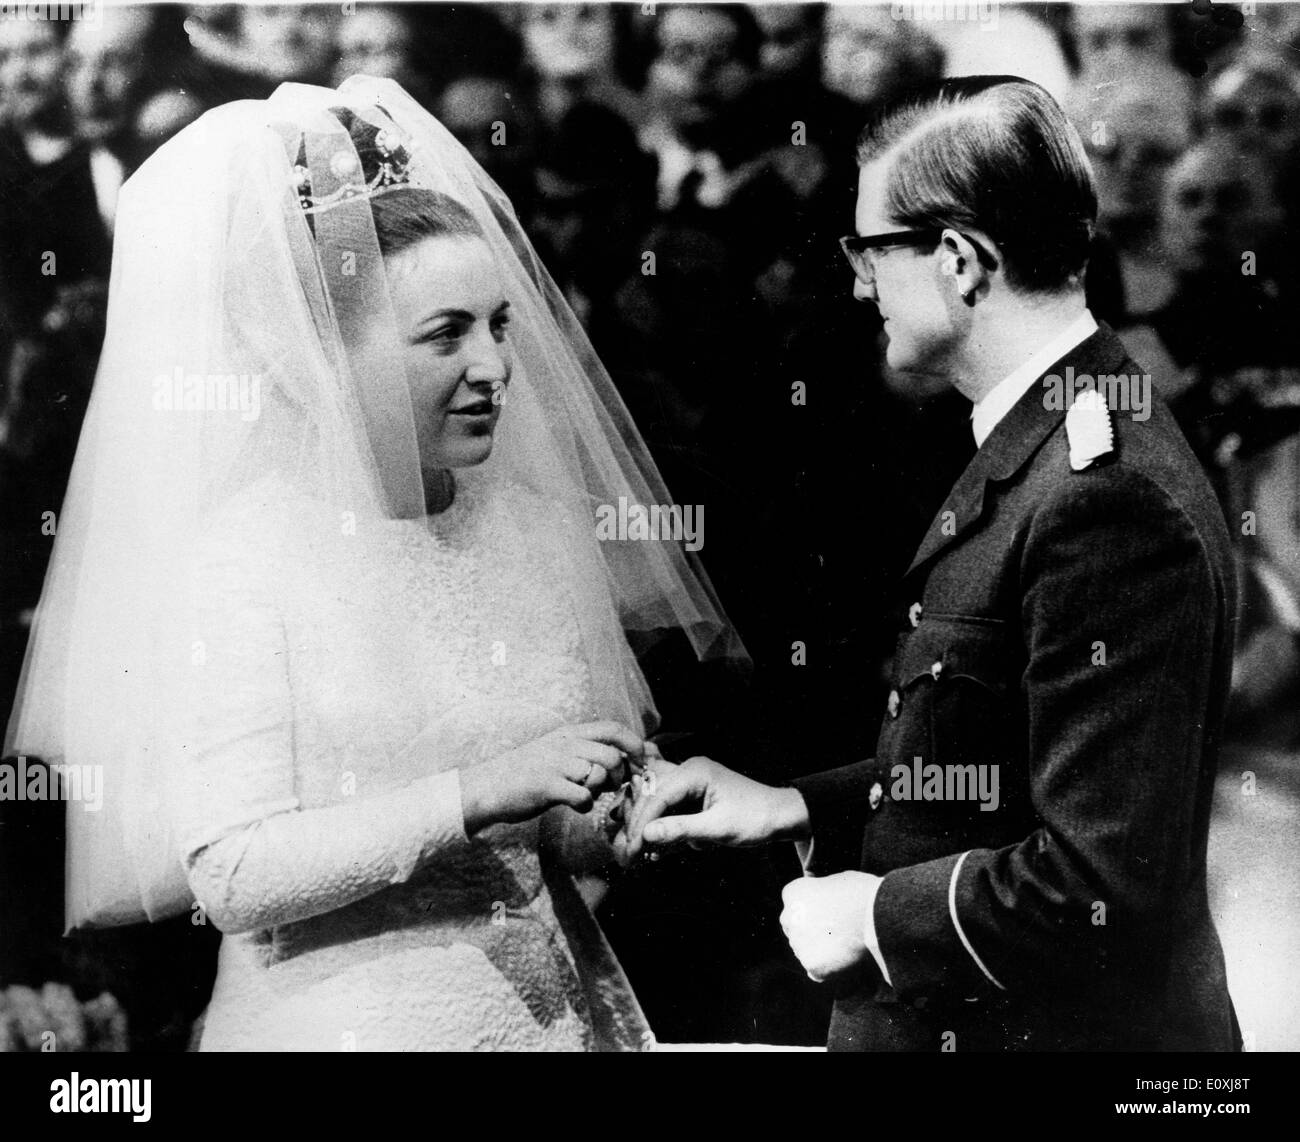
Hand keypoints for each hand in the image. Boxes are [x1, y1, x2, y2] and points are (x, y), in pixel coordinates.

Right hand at [460, 721, 642, 834]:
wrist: (486, 786)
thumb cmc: (527, 772)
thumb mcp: (558, 752)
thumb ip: (588, 752)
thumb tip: (626, 757)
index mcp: (569, 733)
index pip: (613, 729)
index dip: (634, 745)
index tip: (641, 762)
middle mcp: (564, 744)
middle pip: (611, 756)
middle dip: (619, 775)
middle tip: (611, 787)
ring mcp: (554, 764)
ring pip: (598, 774)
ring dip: (600, 790)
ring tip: (587, 793)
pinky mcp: (545, 785)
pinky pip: (582, 796)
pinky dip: (585, 805)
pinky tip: (574, 805)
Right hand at [618, 756, 809, 862]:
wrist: (781, 816)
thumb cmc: (756, 818)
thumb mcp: (717, 828)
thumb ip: (681, 829)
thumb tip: (646, 834)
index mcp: (694, 771)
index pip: (657, 797)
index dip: (641, 824)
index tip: (632, 848)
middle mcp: (689, 771)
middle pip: (652, 798)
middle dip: (640, 827)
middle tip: (629, 855)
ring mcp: (690, 782)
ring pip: (657, 805)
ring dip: (648, 829)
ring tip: (638, 855)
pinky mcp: (694, 795)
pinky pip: (670, 811)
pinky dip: (663, 829)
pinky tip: (655, 850)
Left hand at [780, 872, 877, 982]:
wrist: (875, 914)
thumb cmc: (862, 892)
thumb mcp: (837, 880)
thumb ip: (823, 892)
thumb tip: (826, 899)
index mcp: (793, 892)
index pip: (794, 905)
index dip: (812, 911)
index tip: (827, 915)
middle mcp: (789, 917)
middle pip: (795, 928)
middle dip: (809, 931)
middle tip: (834, 933)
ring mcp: (798, 943)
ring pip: (805, 951)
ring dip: (819, 950)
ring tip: (844, 945)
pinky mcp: (811, 964)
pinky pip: (817, 971)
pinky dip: (829, 970)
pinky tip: (844, 959)